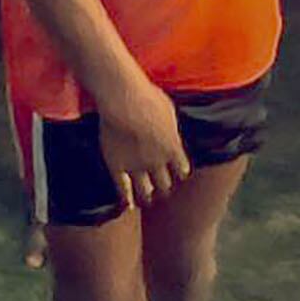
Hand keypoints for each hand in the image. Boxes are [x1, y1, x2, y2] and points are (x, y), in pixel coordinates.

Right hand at [97, 76, 191, 209]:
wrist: (123, 99)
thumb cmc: (147, 96)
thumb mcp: (168, 110)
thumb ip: (170, 127)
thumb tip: (171, 132)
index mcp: (173, 147)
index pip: (182, 170)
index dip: (179, 172)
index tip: (176, 171)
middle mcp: (157, 161)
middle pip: (165, 184)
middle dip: (165, 187)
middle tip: (162, 188)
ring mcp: (136, 167)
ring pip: (145, 192)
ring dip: (148, 196)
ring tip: (147, 199)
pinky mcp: (117, 167)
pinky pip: (123, 190)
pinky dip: (126, 199)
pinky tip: (128, 204)